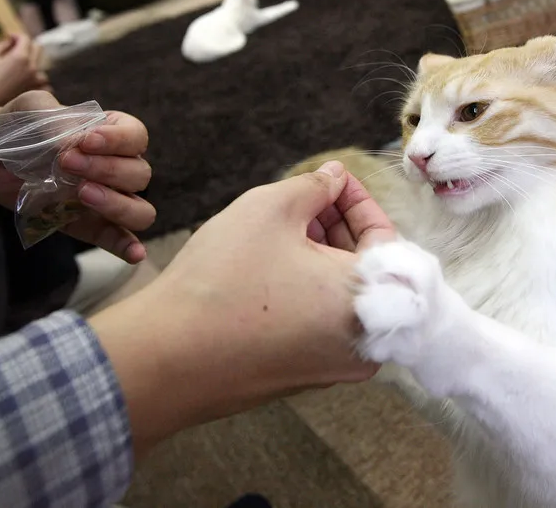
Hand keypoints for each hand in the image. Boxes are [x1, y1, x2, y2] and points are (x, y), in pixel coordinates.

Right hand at [0, 35, 49, 105]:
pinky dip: (38, 81)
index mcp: (20, 57)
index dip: (16, 35)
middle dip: (26, 45)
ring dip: (32, 63)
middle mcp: (32, 68)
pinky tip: (27, 82)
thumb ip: (3, 44)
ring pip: (41, 66)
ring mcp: (36, 81)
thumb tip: (12, 40)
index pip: (25, 38)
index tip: (9, 38)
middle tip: (14, 49)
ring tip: (19, 68)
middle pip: (38, 49)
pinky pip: (44, 84)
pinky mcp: (36, 92)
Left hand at [0, 91, 154, 261]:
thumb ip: (56, 122)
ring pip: (140, 210)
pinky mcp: (90, 226)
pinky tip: (134, 254)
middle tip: (66, 163)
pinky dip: (129, 247)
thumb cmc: (16, 128)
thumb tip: (74, 146)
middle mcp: (116, 166)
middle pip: (140, 174)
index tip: (86, 140)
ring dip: (117, 204)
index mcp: (110, 133)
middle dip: (106, 168)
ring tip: (82, 194)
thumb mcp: (32, 111)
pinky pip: (118, 238)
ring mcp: (106, 199)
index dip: (118, 140)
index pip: (137, 136)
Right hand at [90, 161, 395, 454]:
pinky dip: (309, 290)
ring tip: (289, 226)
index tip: (332, 180)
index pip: (386, 239)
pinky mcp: (305, 377)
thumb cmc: (222, 282)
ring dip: (322, 257)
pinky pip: (322, 324)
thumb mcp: (268, 210)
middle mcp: (366, 341)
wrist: (168, 359)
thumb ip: (314, 186)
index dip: (358, 201)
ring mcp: (336, 366)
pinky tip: (275, 265)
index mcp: (368, 299)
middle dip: (339, 228)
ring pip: (342, 296)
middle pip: (366, 270)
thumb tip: (333, 178)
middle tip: (310, 198)